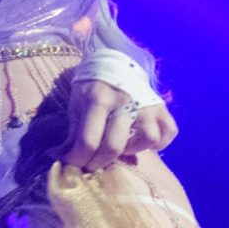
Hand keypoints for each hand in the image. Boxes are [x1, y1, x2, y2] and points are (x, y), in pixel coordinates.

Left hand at [62, 79, 178, 173]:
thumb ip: (72, 134)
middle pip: (115, 145)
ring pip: (148, 139)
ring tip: (123, 148)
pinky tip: (144, 143)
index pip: (88, 140)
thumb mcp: (77, 106)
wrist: (115, 63)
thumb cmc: (92, 88)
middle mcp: (125, 102)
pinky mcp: (162, 108)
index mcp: (99, 100)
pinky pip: (169, 132)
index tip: (75, 164)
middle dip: (100, 162)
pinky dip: (160, 143)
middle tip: (94, 163)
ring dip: (133, 150)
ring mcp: (147, 105)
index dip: (79, 159)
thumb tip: (59, 158)